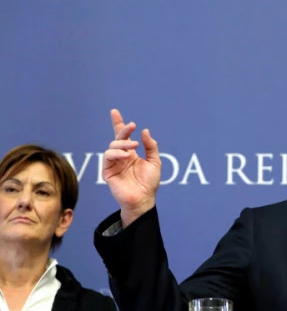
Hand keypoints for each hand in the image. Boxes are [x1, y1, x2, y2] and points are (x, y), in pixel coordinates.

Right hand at [103, 109, 161, 226]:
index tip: (115, 112)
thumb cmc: (149, 183)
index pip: (123, 136)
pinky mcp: (108, 171)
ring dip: (123, 143)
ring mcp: (114, 163)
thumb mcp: (155, 162)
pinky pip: (108, 157)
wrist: (143, 199)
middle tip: (132, 125)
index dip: (119, 124)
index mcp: (131, 154)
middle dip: (123, 129)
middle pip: (118, 138)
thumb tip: (145, 131)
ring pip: (112, 146)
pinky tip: (126, 156)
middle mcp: (121, 157)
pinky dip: (116, 153)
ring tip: (133, 148)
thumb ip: (151, 147)